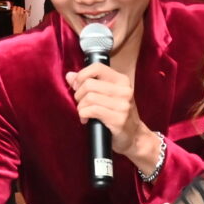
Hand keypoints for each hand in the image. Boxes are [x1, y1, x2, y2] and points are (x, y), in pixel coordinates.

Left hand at [65, 61, 156, 175]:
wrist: (134, 136)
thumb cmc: (118, 114)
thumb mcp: (107, 96)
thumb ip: (89, 83)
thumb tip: (70, 76)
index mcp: (122, 81)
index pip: (97, 67)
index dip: (82, 75)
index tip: (77, 86)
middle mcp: (124, 90)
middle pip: (89, 84)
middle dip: (78, 95)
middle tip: (80, 103)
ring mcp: (122, 105)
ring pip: (89, 97)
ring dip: (80, 107)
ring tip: (83, 112)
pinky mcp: (118, 119)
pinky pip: (92, 111)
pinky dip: (83, 115)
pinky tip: (85, 119)